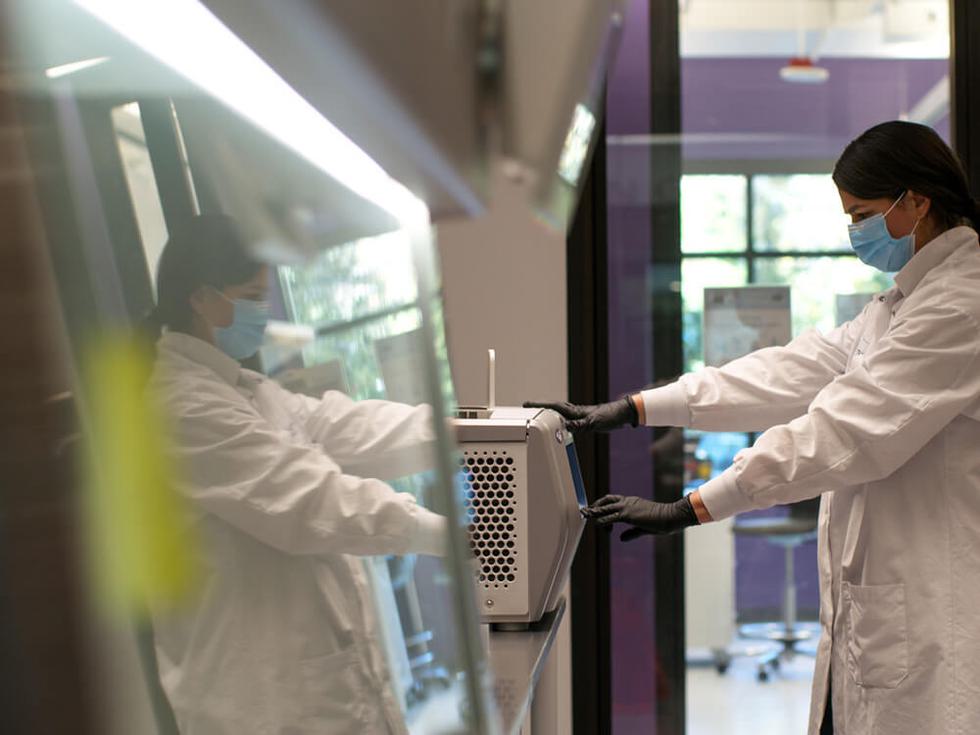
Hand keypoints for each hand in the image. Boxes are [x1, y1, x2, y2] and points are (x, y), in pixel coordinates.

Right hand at [523, 397, 638, 431]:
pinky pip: (567, 419)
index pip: (553, 406)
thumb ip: (579, 425)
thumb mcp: (593, 423)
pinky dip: (560, 420)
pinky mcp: (585, 419)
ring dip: (549, 413)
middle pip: (553, 408)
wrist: (622, 414)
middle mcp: (575, 411)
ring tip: (538, 415)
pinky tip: (559, 424)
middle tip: (527, 408)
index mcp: (575, 411)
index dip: (539, 405)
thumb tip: (565, 427)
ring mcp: (579, 415)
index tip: (526, 404)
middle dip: (540, 407)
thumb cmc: (610, 416)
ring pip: (560, 413)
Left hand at [583, 494, 698, 539]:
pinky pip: (610, 517)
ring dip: (594, 512)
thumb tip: (621, 538)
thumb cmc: (662, 522)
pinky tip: (598, 525)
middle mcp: (628, 502)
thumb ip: (631, 533)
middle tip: (586, 511)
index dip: (604, 505)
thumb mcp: (643, 528)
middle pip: (606, 500)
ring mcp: (627, 507)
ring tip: (586, 516)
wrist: (671, 517)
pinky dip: (602, 521)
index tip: (597, 512)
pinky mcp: (627, 514)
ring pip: (605, 508)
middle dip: (595, 505)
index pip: (614, 500)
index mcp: (632, 503)